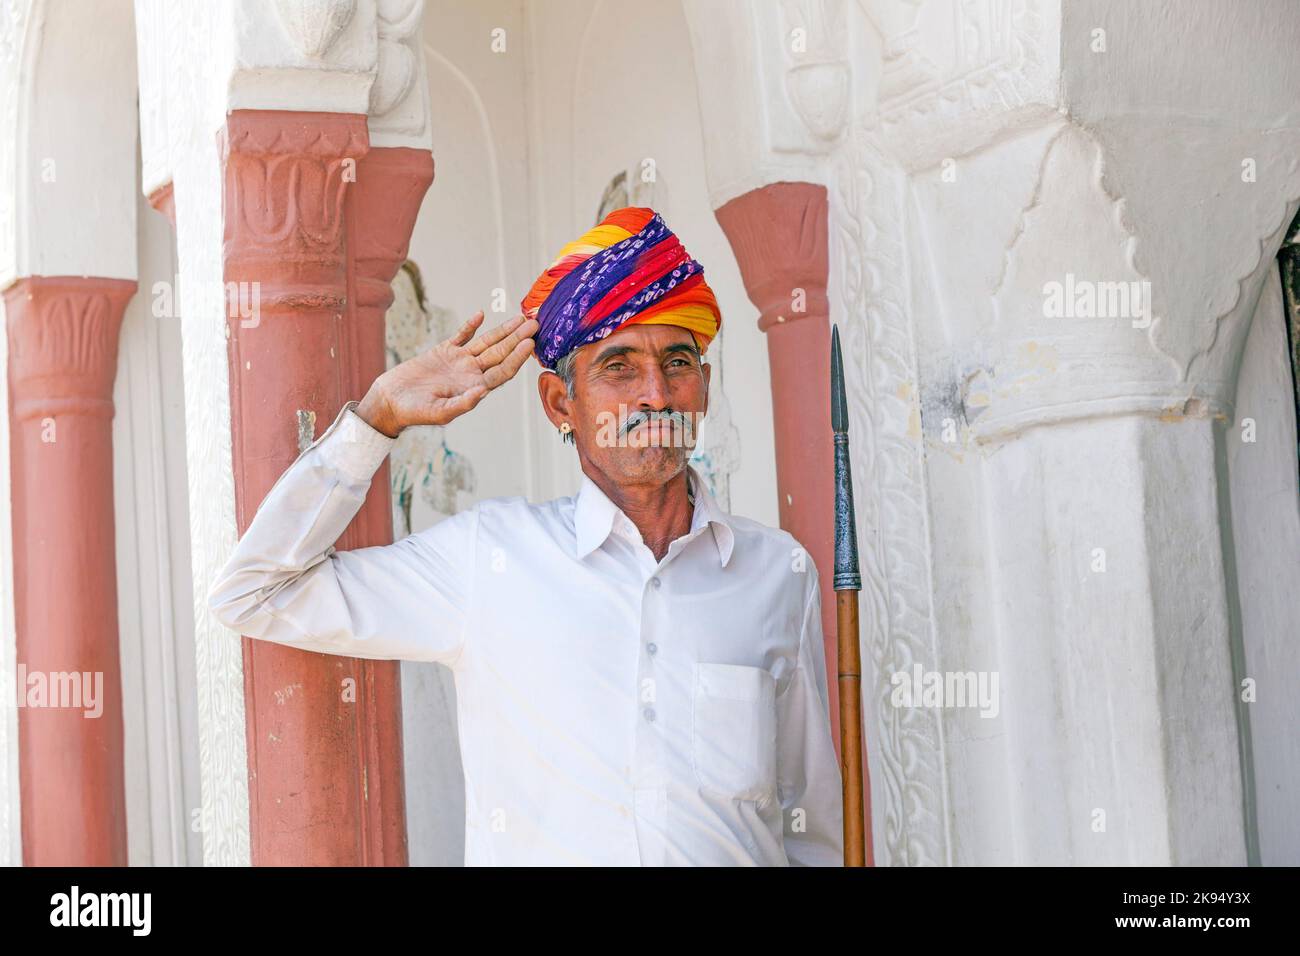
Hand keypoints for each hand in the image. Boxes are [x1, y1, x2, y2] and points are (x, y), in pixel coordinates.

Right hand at [356, 311, 538, 437]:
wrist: (391, 402)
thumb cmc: (415, 412)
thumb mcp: (440, 413)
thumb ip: (462, 404)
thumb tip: (482, 392)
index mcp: (473, 388)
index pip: (502, 371)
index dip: (516, 357)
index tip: (529, 343)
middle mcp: (470, 373)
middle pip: (500, 353)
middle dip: (517, 338)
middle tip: (534, 324)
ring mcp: (458, 361)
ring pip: (485, 343)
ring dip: (502, 331)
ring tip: (519, 318)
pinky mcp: (442, 352)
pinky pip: (461, 336)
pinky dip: (470, 326)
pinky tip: (481, 315)